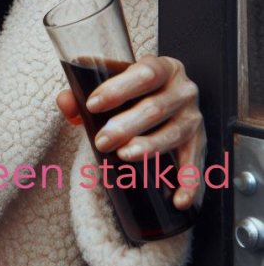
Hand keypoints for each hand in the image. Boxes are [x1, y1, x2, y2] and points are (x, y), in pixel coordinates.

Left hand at [56, 54, 205, 209]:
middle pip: (156, 108)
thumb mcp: (109, 83)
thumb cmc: (130, 90)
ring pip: (174, 133)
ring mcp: (193, 116)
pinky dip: (189, 182)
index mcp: (161, 67)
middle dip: (126, 126)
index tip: (92, 105)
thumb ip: (81, 91)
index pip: (142, 74)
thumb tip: (66, 103)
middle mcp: (183, 89)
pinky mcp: (200, 141)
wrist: (160, 95)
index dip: (117, 89)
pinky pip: (196, 164)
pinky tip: (178, 198)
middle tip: (101, 140)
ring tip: (124, 155)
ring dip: (149, 147)